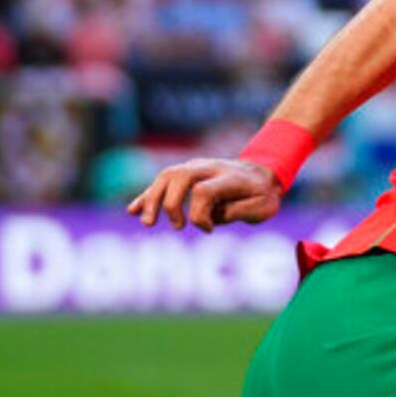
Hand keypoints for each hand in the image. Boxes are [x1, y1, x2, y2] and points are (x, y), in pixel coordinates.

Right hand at [126, 159, 282, 231]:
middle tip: (177, 227)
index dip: (201, 214)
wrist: (262, 173)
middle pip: (178, 177)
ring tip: (147, 223)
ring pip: (166, 176)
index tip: (209, 229)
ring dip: (152, 199)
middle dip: (170, 204)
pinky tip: (133, 211)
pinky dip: (147, 195)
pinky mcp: (185, 172)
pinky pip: (161, 181)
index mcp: (229, 177)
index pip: (204, 190)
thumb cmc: (262, 195)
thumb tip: (212, 218)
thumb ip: (238, 212)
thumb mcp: (263, 208)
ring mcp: (195, 167)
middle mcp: (208, 168)